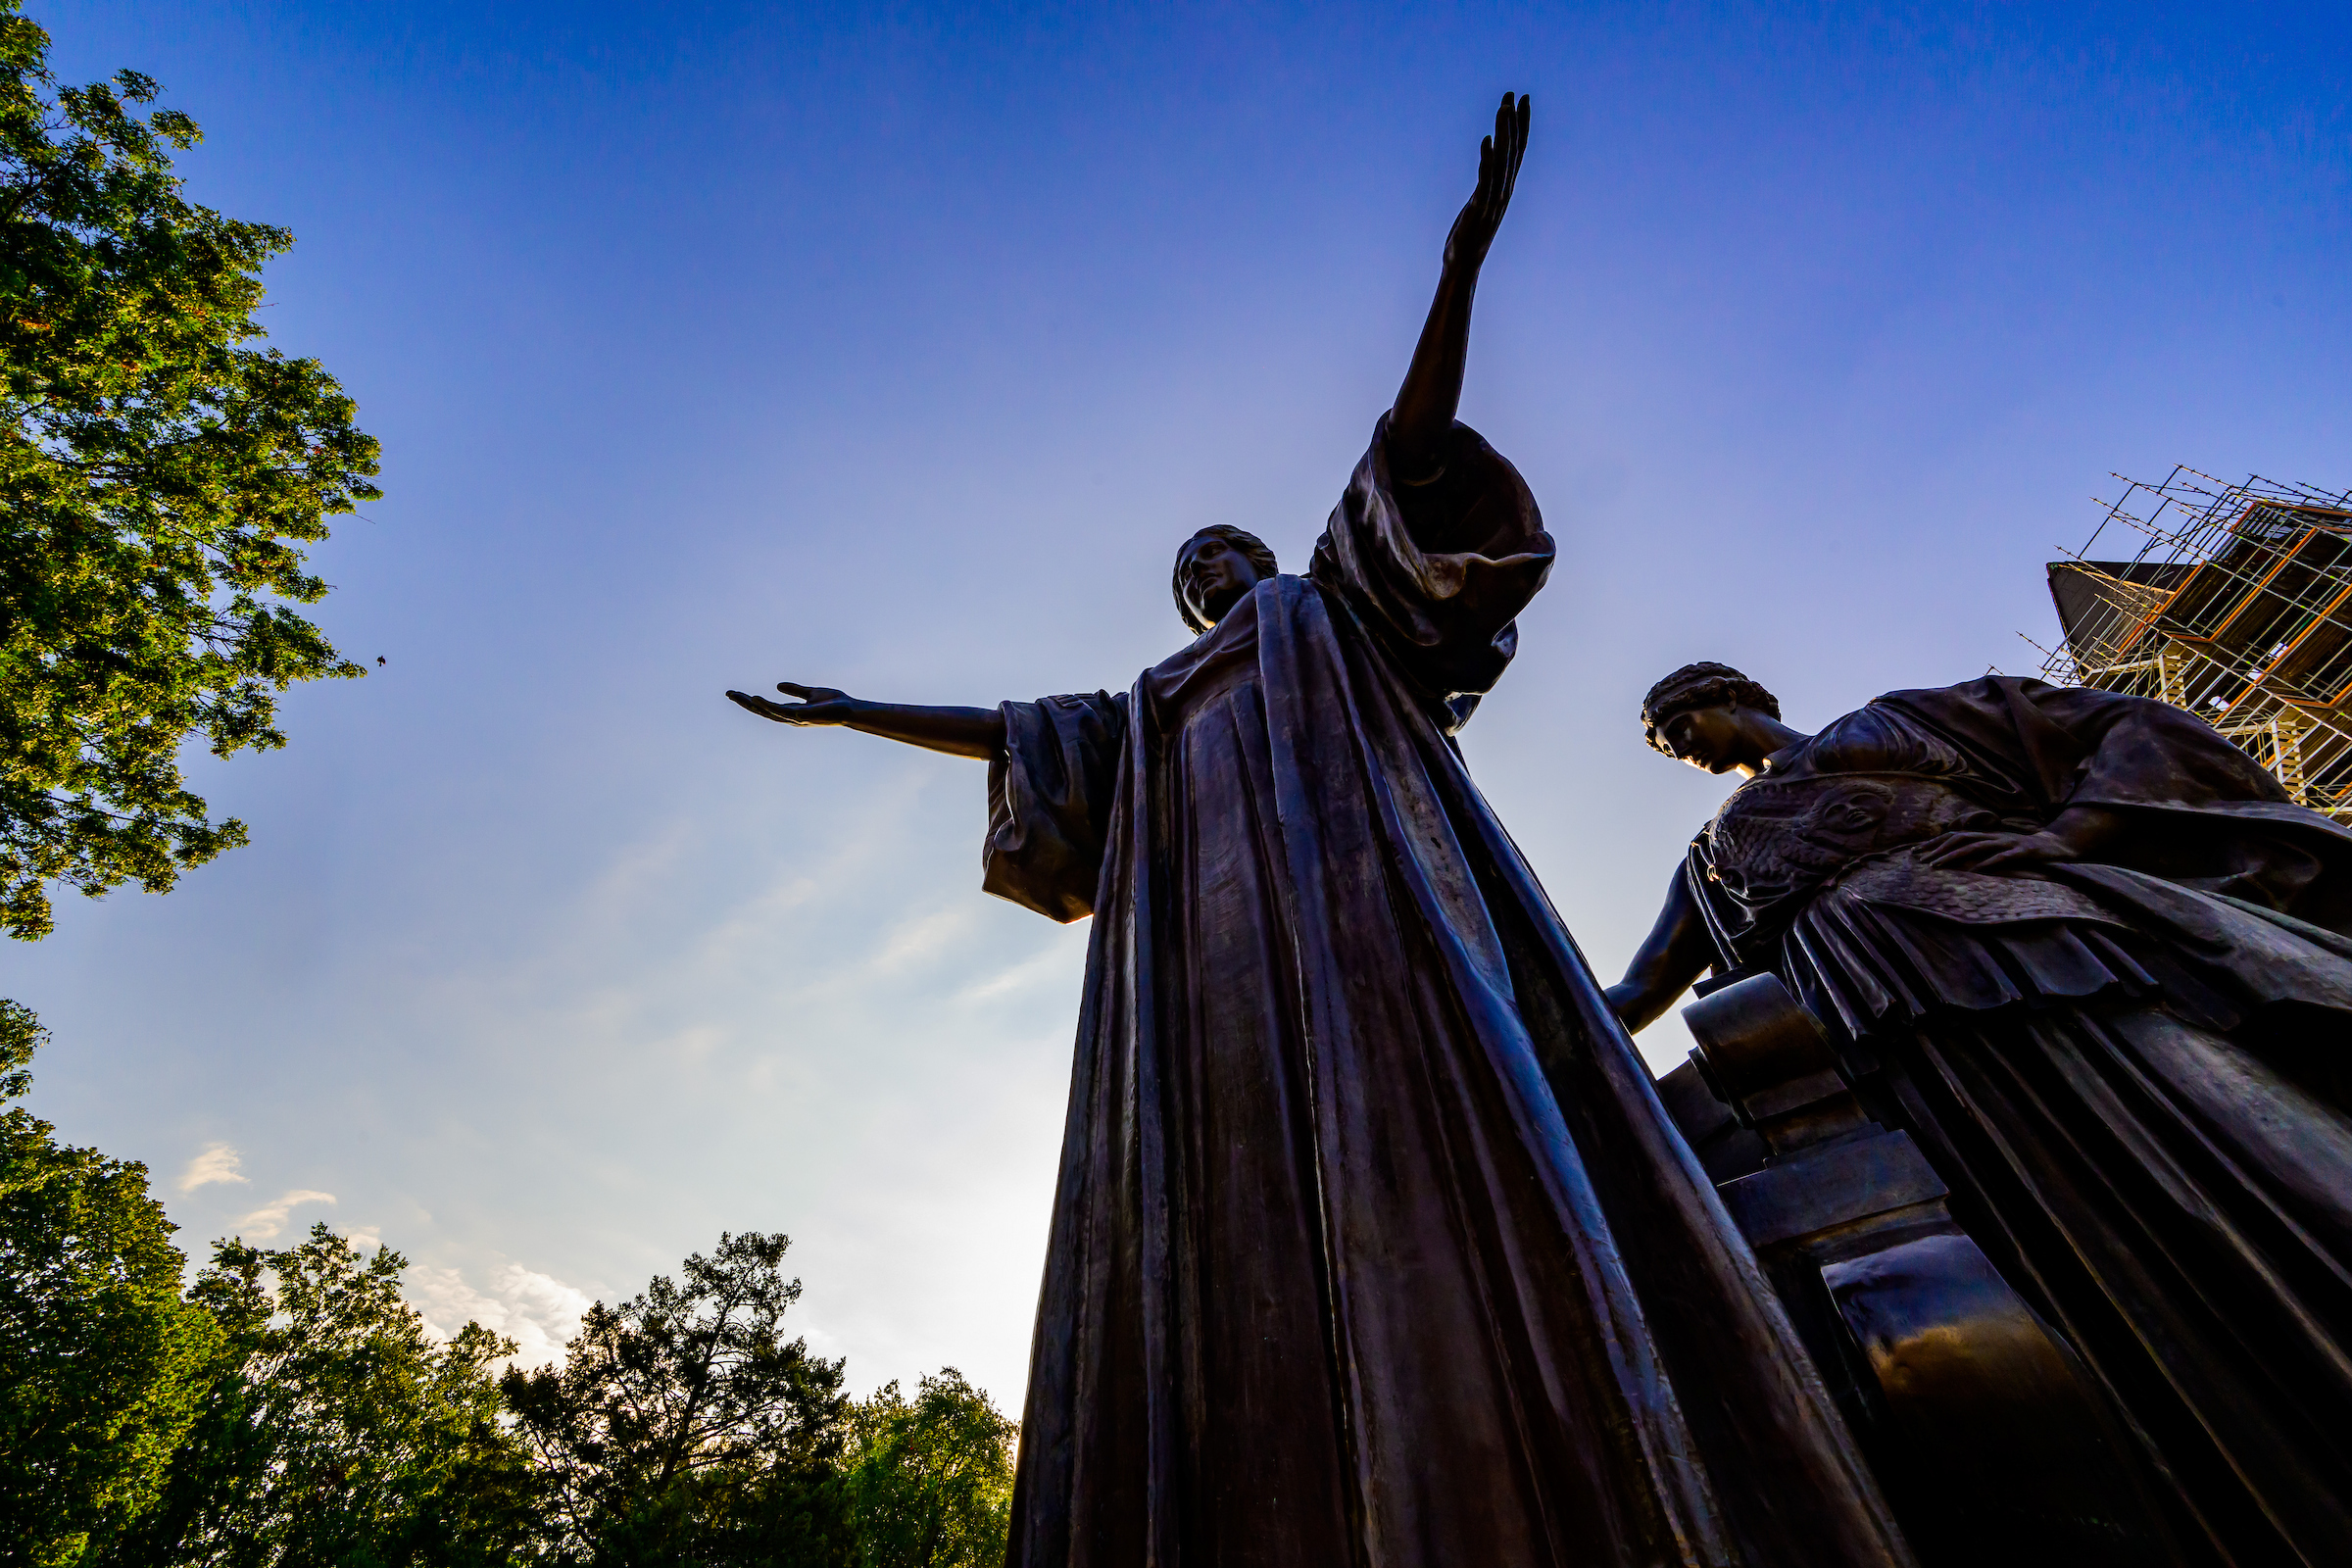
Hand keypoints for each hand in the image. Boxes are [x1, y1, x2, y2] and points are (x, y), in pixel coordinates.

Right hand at [725, 682, 861, 725]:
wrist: (851, 711)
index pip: (766, 707)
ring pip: (767, 712)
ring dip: (750, 704)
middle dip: (744, 703)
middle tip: (728, 693)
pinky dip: (767, 705)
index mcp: (791, 712)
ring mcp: (795, 718)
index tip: (735, 692)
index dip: (750, 701)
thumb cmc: (835, 703)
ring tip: (736, 695)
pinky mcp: (801, 716)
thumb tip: (777, 686)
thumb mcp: (811, 693)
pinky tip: (755, 698)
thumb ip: (795, 690)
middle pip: (762, 710)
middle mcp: (790, 718)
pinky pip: (780, 711)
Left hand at [1443, 92, 1529, 271]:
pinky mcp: (1479, 208)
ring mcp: (1493, 199)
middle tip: (1512, 94)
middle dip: (1513, 121)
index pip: (1518, 149)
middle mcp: (1504, 190)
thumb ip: (1486, 182)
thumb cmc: (1468, 235)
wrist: (1463, 264)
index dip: (1522, 123)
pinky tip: (1486, 141)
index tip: (1523, 99)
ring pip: (1502, 160)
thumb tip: (1488, 158)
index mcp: (1506, 187)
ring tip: (1502, 108)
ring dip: (1503, 133)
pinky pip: (1486, 180)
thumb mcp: (1480, 202)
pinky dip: (1487, 160)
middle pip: (1513, 150)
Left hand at [1917, 829, 2079, 874]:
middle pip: (1960, 839)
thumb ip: (1980, 852)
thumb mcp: (1998, 850)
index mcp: (1986, 836)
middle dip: (1939, 849)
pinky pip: (2002, 858)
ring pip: (1976, 847)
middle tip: (1921, 861)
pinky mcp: (2022, 852)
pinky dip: (1988, 864)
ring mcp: (2007, 843)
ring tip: (1938, 866)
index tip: (1915, 852)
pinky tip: (1974, 871)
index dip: (1935, 843)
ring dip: (1955, 856)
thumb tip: (1956, 862)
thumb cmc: (2022, 850)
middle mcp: (1993, 836)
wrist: (2056, 846)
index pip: (1954, 836)